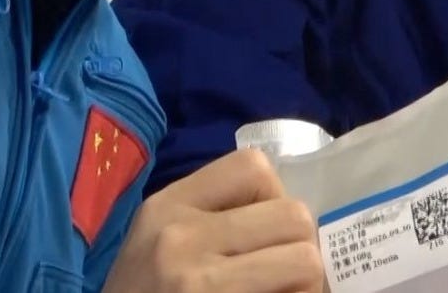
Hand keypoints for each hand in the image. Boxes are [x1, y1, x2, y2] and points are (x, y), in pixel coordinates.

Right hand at [102, 149, 324, 292]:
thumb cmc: (142, 292)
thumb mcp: (157, 241)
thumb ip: (211, 217)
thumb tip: (289, 216)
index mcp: (167, 205)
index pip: (254, 167)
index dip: (274, 197)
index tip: (263, 231)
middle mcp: (181, 237)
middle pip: (292, 215)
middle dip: (297, 244)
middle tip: (281, 271)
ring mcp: (199, 282)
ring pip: (305, 260)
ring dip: (304, 281)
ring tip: (281, 291)